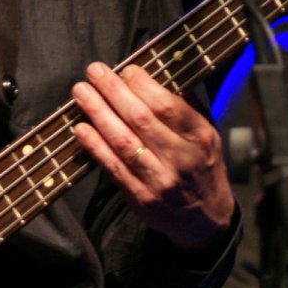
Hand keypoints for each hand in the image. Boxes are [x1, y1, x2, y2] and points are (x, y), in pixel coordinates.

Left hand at [71, 62, 235, 250]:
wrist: (205, 217)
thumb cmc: (201, 165)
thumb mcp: (205, 133)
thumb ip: (182, 106)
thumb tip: (150, 75)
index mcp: (200, 136)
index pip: (167, 106)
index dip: (142, 85)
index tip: (126, 70)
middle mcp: (181, 158)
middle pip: (141, 120)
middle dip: (113, 92)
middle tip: (94, 72)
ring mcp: (160, 180)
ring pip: (124, 142)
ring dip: (98, 113)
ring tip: (81, 93)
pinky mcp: (142, 197)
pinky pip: (114, 167)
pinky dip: (95, 146)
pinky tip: (81, 128)